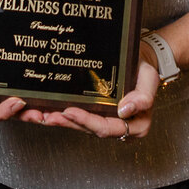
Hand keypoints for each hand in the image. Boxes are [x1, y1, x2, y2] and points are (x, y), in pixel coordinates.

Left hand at [35, 61, 158, 140]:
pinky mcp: (93, 114)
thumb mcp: (149, 79)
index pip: (106, 128)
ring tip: (38, 114)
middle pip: (87, 129)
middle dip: (65, 122)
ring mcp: (103, 121)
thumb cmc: (144, 69)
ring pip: (78, 125)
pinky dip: (58, 113)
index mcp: (134, 126)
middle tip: (47, 114)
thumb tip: (125, 110)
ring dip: (57, 120)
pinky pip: (75, 117)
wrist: (139, 60)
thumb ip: (143, 97)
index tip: (69, 111)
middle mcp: (117, 127)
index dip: (86, 121)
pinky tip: (43, 109)